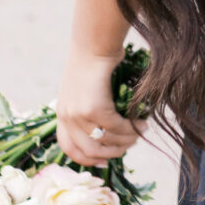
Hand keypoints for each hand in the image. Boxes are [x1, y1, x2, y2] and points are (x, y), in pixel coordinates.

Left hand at [56, 44, 141, 167]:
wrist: (95, 44)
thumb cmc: (93, 63)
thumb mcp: (82, 91)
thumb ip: (88, 112)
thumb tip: (108, 135)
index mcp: (61, 115)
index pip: (69, 149)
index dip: (88, 159)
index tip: (106, 160)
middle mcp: (66, 117)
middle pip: (90, 152)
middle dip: (114, 153)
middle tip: (131, 144)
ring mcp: (78, 114)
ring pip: (106, 141)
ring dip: (126, 141)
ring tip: (140, 132)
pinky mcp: (94, 108)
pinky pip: (116, 127)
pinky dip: (132, 129)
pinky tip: (142, 123)